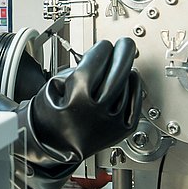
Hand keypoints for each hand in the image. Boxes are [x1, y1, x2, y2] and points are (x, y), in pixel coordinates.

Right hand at [28, 37, 141, 162]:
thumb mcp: (55, 84)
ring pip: (126, 86)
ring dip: (126, 71)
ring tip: (122, 63)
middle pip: (118, 72)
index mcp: (77, 96)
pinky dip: (135, 88)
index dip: (102, 48)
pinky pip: (135, 104)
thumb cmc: (51, 113)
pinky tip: (132, 78)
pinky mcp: (120, 131)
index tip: (104, 45)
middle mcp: (96, 110)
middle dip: (122, 52)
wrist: (53, 144)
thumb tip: (102, 56)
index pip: (98, 61)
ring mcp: (111, 122)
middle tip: (124, 44)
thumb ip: (79, 68)